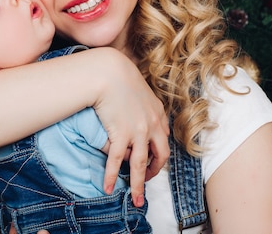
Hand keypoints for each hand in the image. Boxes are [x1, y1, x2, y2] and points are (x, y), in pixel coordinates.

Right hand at [91, 48, 169, 206]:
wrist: (109, 71)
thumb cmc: (119, 75)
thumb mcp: (139, 88)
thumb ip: (143, 102)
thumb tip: (139, 110)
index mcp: (158, 114)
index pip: (163, 139)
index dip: (158, 153)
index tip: (153, 160)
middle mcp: (153, 125)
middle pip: (160, 156)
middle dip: (155, 172)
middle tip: (147, 182)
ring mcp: (138, 131)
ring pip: (141, 165)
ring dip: (138, 185)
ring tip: (135, 200)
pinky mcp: (122, 134)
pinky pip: (118, 161)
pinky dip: (113, 176)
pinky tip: (108, 187)